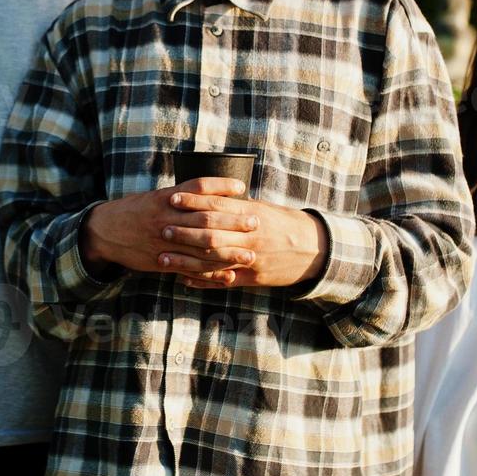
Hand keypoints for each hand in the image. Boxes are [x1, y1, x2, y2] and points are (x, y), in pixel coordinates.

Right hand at [81, 178, 257, 275]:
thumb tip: (213, 194)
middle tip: (255, 223)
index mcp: (166, 198)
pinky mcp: (161, 261)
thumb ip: (182, 197)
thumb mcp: (156, 197)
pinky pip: (189, 269)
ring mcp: (164, 241)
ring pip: (200, 248)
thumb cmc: (135, 211)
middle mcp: (166, 218)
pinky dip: (210, 274)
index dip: (220, 186)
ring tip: (250, 255)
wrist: (105, 231)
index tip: (242, 187)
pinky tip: (228, 276)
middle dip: (232, 223)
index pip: (197, 188)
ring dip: (228, 253)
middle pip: (205, 219)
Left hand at [161, 193, 327, 288]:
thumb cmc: (283, 223)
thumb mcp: (262, 208)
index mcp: (252, 214)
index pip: (217, 205)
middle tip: (163, 228)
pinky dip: (202, 280)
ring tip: (164, 257)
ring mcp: (251, 259)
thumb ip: (236, 206)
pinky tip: (183, 279)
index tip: (172, 198)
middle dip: (184, 231)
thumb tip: (209, 195)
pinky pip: (223, 280)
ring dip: (186, 259)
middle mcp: (250, 236)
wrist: (314, 249)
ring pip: (213, 260)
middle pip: (211, 233)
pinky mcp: (253, 278)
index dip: (193, 201)